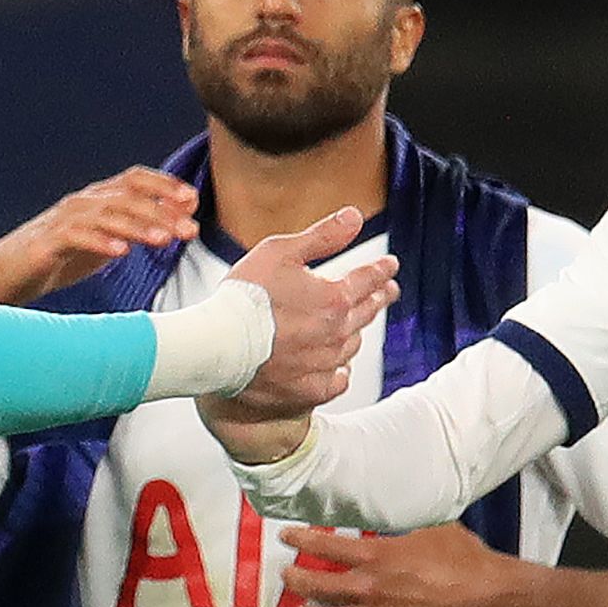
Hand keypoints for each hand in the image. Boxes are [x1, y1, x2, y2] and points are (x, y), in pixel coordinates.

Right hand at [0, 167, 198, 305]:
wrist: (7, 275)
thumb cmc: (59, 258)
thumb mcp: (106, 242)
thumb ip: (138, 228)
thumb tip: (181, 217)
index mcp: (96, 199)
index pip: (133, 179)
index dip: (163, 185)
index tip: (191, 200)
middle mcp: (81, 203)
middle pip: (126, 198)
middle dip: (161, 212)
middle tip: (189, 231)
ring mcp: (62, 221)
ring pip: (105, 215)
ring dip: (138, 226)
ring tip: (163, 240)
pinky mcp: (45, 243)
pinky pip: (76, 237)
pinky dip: (100, 242)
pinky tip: (121, 252)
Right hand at [196, 207, 398, 458]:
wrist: (218, 347)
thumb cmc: (244, 296)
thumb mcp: (280, 252)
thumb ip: (322, 236)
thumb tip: (355, 216)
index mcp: (334, 297)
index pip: (369, 279)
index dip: (381, 270)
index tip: (390, 266)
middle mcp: (336, 332)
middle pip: (367, 311)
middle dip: (379, 297)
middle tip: (387, 291)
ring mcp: (325, 363)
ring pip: (352, 345)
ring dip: (356, 331)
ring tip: (357, 325)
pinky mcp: (310, 390)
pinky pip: (337, 380)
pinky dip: (339, 371)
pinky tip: (339, 368)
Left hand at [286, 524, 517, 606]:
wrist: (489, 597)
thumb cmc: (465, 558)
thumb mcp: (429, 531)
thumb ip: (400, 536)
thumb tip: (389, 536)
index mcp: (376, 554)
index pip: (325, 545)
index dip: (301, 540)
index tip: (287, 537)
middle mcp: (368, 587)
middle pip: (317, 584)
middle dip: (296, 579)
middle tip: (288, 576)